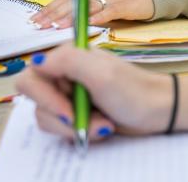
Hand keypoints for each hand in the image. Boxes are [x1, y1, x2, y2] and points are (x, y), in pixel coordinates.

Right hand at [15, 45, 187, 141]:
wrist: (156, 110)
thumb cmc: (132, 90)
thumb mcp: (101, 74)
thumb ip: (68, 62)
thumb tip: (36, 59)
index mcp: (68, 56)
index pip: (31, 76)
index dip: (44, 97)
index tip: (67, 110)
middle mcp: (64, 73)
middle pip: (37, 102)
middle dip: (63, 117)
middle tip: (85, 121)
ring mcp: (69, 93)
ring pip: (48, 118)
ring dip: (75, 126)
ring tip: (101, 125)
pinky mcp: (75, 112)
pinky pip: (61, 127)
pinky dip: (80, 131)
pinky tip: (101, 127)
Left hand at [30, 0, 154, 28]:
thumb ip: (85, 5)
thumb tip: (62, 16)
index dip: (48, 9)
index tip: (34, 20)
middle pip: (72, 1)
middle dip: (53, 15)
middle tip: (39, 26)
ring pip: (86, 6)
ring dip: (71, 17)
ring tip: (57, 27)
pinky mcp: (123, 5)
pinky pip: (107, 12)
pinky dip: (97, 18)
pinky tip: (87, 24)